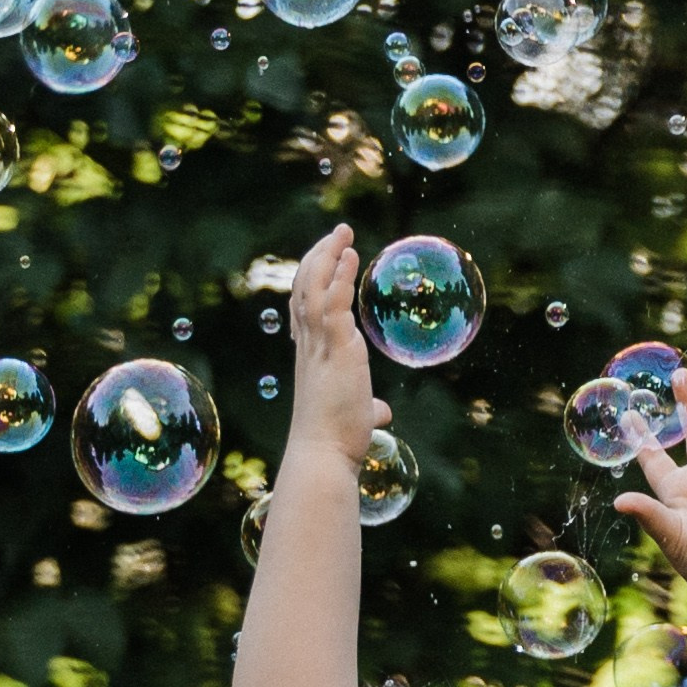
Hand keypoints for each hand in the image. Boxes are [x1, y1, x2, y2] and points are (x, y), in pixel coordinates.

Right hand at [286, 226, 388, 469]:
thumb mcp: (355, 414)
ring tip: (343, 232)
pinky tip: (350, 255)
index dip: (313, 279)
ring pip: (313, 287)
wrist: (325, 454)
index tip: (326, 259)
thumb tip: (381, 414)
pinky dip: (339, 275)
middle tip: (339, 233)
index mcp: (312, 355)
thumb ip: (366, 407)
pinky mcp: (335, 348)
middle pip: (305, 287)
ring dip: (327, 255)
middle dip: (320, 256)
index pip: (305, 307)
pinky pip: (332, 302)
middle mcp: (310, 345)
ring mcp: (319, 345)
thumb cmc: (337, 440)